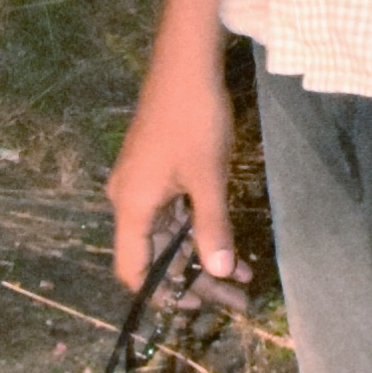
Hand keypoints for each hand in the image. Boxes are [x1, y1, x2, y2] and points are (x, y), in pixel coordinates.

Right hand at [107, 60, 252, 300]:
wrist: (185, 64)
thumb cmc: (194, 119)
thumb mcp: (208, 177)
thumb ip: (212, 227)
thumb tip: (219, 273)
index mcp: (131, 205)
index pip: (133, 269)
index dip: (162, 294)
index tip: (197, 308)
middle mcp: (128, 199)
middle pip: (155, 256)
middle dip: (196, 280)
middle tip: (236, 301)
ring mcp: (142, 185)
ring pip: (169, 235)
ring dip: (203, 256)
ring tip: (242, 279)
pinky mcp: (157, 171)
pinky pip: (175, 213)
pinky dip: (200, 230)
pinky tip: (232, 247)